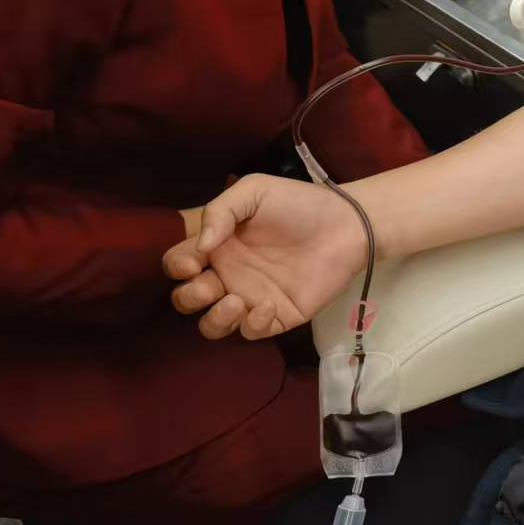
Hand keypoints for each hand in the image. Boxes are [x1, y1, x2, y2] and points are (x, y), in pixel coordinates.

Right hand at [164, 175, 366, 340]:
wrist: (346, 225)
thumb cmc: (298, 204)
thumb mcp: (254, 191)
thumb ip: (219, 211)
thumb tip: (201, 247)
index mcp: (217, 246)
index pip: (178, 264)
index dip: (177, 267)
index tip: (195, 262)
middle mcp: (228, 274)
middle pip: (187, 299)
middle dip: (189, 297)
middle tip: (211, 284)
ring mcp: (251, 297)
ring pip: (213, 325)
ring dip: (215, 320)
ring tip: (236, 301)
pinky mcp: (277, 317)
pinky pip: (251, 333)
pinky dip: (253, 324)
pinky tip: (269, 305)